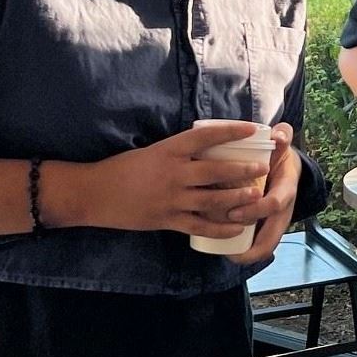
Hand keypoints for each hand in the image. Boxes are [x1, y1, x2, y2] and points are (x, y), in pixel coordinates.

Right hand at [87, 121, 271, 239]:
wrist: (93, 194)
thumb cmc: (122, 169)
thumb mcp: (152, 152)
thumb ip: (178, 153)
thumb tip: (207, 149)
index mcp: (168, 151)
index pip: (206, 137)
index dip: (231, 132)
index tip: (252, 129)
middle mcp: (173, 174)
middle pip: (216, 171)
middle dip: (243, 170)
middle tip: (262, 167)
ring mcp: (171, 199)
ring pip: (213, 200)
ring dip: (238, 198)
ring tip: (257, 195)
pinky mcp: (167, 220)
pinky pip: (200, 225)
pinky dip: (221, 227)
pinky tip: (237, 226)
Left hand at [226, 125, 300, 264]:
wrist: (289, 168)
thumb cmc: (278, 158)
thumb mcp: (282, 146)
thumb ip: (282, 137)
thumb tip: (279, 135)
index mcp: (286, 190)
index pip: (275, 205)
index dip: (255, 210)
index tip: (233, 213)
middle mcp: (283, 210)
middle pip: (272, 235)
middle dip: (251, 244)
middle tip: (226, 246)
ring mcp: (276, 222)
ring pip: (266, 245)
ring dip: (247, 253)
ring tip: (224, 255)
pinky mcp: (267, 227)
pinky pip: (260, 245)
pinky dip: (246, 252)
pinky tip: (227, 254)